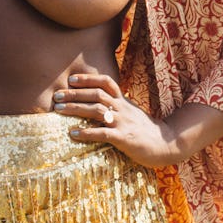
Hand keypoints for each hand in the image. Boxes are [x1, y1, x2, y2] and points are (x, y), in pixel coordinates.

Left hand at [52, 73, 179, 168]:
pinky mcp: (124, 138)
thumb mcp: (131, 111)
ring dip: (75, 108)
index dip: (88, 79)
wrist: (166, 144)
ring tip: (59, 110)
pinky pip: (102, 133)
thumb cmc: (144, 129)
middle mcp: (122, 108)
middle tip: (56, 96)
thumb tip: (98, 102)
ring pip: (96, 110)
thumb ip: (116, 105)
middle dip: (74, 93)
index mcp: (123, 100)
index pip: (105, 82)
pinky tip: (73, 133)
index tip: (71, 79)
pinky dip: (86, 132)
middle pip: (96, 94)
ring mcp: (123, 122)